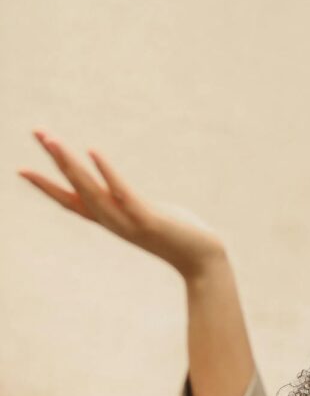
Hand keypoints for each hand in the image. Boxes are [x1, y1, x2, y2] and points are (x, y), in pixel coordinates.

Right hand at [19, 131, 225, 281]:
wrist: (203, 261)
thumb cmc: (179, 237)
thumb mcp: (147, 217)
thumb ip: (131, 206)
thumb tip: (124, 195)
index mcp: (111, 220)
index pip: (71, 201)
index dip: (46, 186)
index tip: (21, 170)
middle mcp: (113, 221)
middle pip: (75, 187)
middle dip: (55, 160)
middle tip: (37, 133)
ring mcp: (128, 220)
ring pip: (90, 189)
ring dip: (70, 163)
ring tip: (52, 139)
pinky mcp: (147, 218)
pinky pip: (121, 192)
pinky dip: (106, 171)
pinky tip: (92, 151)